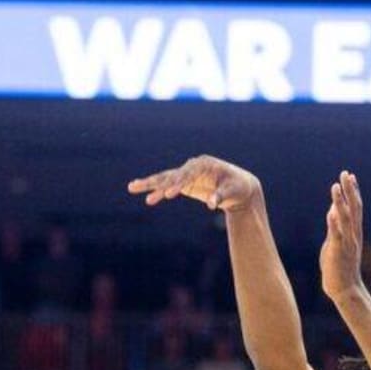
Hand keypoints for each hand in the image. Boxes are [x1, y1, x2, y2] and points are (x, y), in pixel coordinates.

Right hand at [127, 155, 261, 211]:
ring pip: (165, 179)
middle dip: (156, 183)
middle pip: (170, 175)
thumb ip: (221, 196)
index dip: (177, 184)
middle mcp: (192, 166)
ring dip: (149, 184)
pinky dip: (156, 190)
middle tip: (140, 190)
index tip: (169, 194)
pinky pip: (166, 186)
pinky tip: (144, 194)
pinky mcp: (184, 183)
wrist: (239, 187)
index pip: (186, 174)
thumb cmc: (237, 187)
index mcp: (204, 164)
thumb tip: (211, 205)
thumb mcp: (232, 191)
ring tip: (131, 187)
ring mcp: (186, 174)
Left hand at [320, 171, 365, 299]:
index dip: (353, 191)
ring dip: (341, 202)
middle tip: (346, 174)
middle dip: (349, 190)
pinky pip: (337, 236)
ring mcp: (347, 243)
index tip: (350, 175)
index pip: (355, 207)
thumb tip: (332, 209)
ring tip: (335, 186)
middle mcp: (353, 235)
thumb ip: (335, 226)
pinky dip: (334, 224)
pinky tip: (331, 212)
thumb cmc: (339, 267)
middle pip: (354, 208)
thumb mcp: (336, 242)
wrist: (346, 290)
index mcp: (353, 232)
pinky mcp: (339, 252)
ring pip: (346, 218)